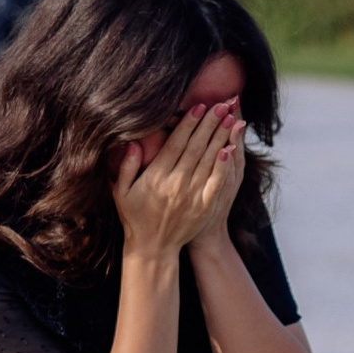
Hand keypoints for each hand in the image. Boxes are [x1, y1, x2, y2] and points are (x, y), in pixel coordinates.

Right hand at [115, 102, 244, 259]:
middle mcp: (176, 183)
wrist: (152, 248)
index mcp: (157, 176)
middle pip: (197, 146)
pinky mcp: (204, 206)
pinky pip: (216, 182)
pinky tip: (231, 149)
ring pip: (209, 160)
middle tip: (222, 103)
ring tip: (231, 118)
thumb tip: (134, 143)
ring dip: (221, 137)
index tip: (200, 105)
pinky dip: (223, 166)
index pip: (177, 143)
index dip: (189, 123)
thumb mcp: (122, 191)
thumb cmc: (135, 217)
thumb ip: (127, 166)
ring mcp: (192, 195)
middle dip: (211, 123)